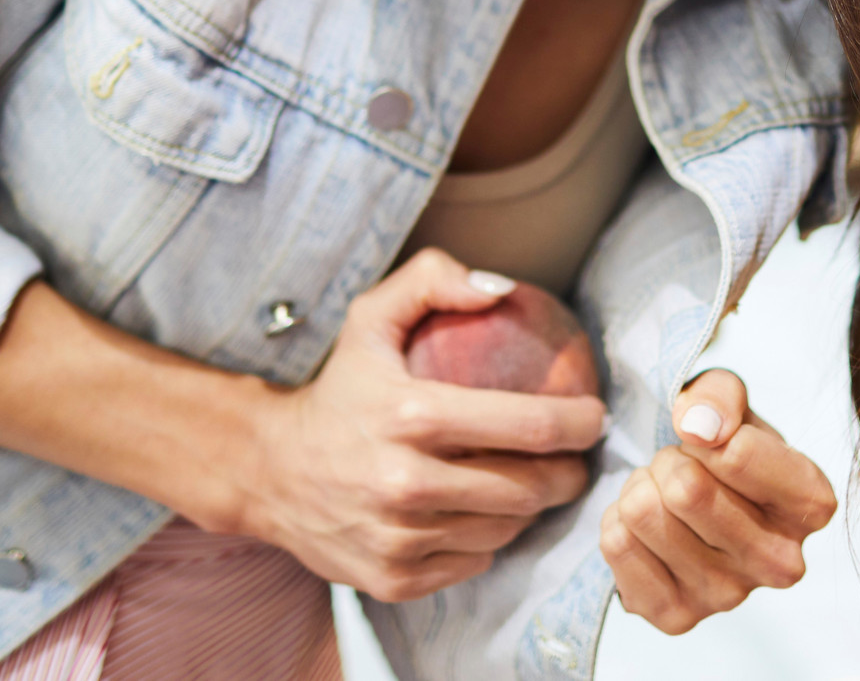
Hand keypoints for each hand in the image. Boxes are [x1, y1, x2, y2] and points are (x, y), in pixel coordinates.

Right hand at [243, 249, 608, 601]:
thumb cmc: (335, 389)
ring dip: (531, 508)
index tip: (594, 415)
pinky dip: (487, 539)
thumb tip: (501, 289)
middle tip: (574, 458)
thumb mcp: (371, 318)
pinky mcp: (394, 579)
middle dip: (569, 473)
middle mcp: (407, 483)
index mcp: (413, 415)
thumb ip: (433, 281)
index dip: (580, 422)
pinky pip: (474, 561)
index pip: (531, 425)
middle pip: (530, 486)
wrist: (266, 468)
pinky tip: (485, 514)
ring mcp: (401, 538)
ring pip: (507, 529)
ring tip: (533, 483)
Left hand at [600, 369, 837, 634]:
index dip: (705, 429)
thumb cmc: (720, 444)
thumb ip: (720, 396)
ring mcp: (729, 596)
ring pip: (644, 513)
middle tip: (682, 468)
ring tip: (664, 494)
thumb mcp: (728, 399)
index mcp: (810, 504)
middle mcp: (780, 562)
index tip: (711, 436)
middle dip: (669, 461)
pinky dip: (617, 519)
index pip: (736, 455)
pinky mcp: (677, 616)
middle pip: (685, 490)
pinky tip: (646, 526)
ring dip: (642, 488)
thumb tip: (699, 427)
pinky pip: (617, 544)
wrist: (688, 492)